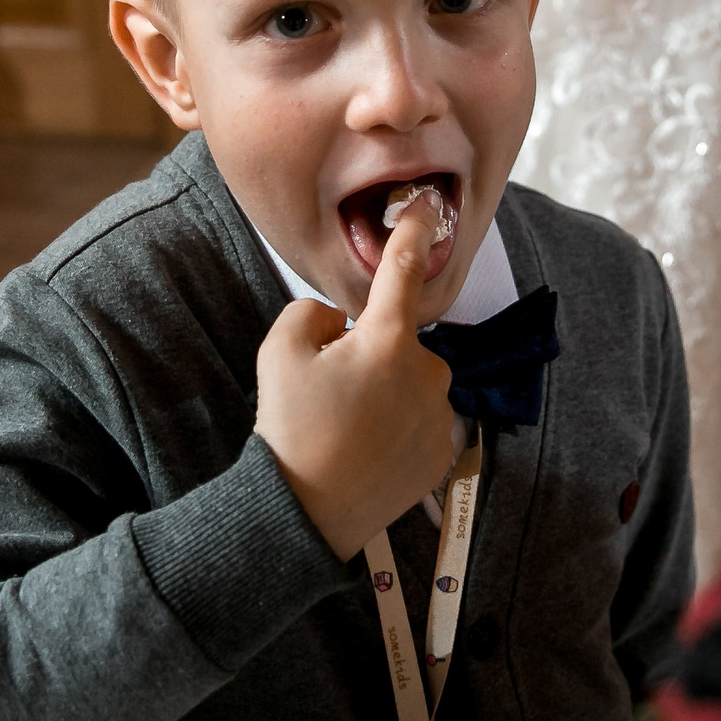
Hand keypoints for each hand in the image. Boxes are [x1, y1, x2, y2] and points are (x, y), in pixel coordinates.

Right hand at [253, 206, 458, 560]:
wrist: (306, 514)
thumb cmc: (291, 428)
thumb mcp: (279, 351)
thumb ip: (312, 314)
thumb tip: (339, 322)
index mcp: (388, 339)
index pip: (404, 270)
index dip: (414, 233)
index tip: (429, 206)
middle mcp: (427, 371)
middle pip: (397, 342)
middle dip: (368, 354)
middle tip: (327, 392)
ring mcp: (439, 414)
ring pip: (409, 383)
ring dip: (384, 393)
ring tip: (343, 429)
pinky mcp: (441, 451)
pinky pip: (418, 421)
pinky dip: (395, 429)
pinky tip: (364, 452)